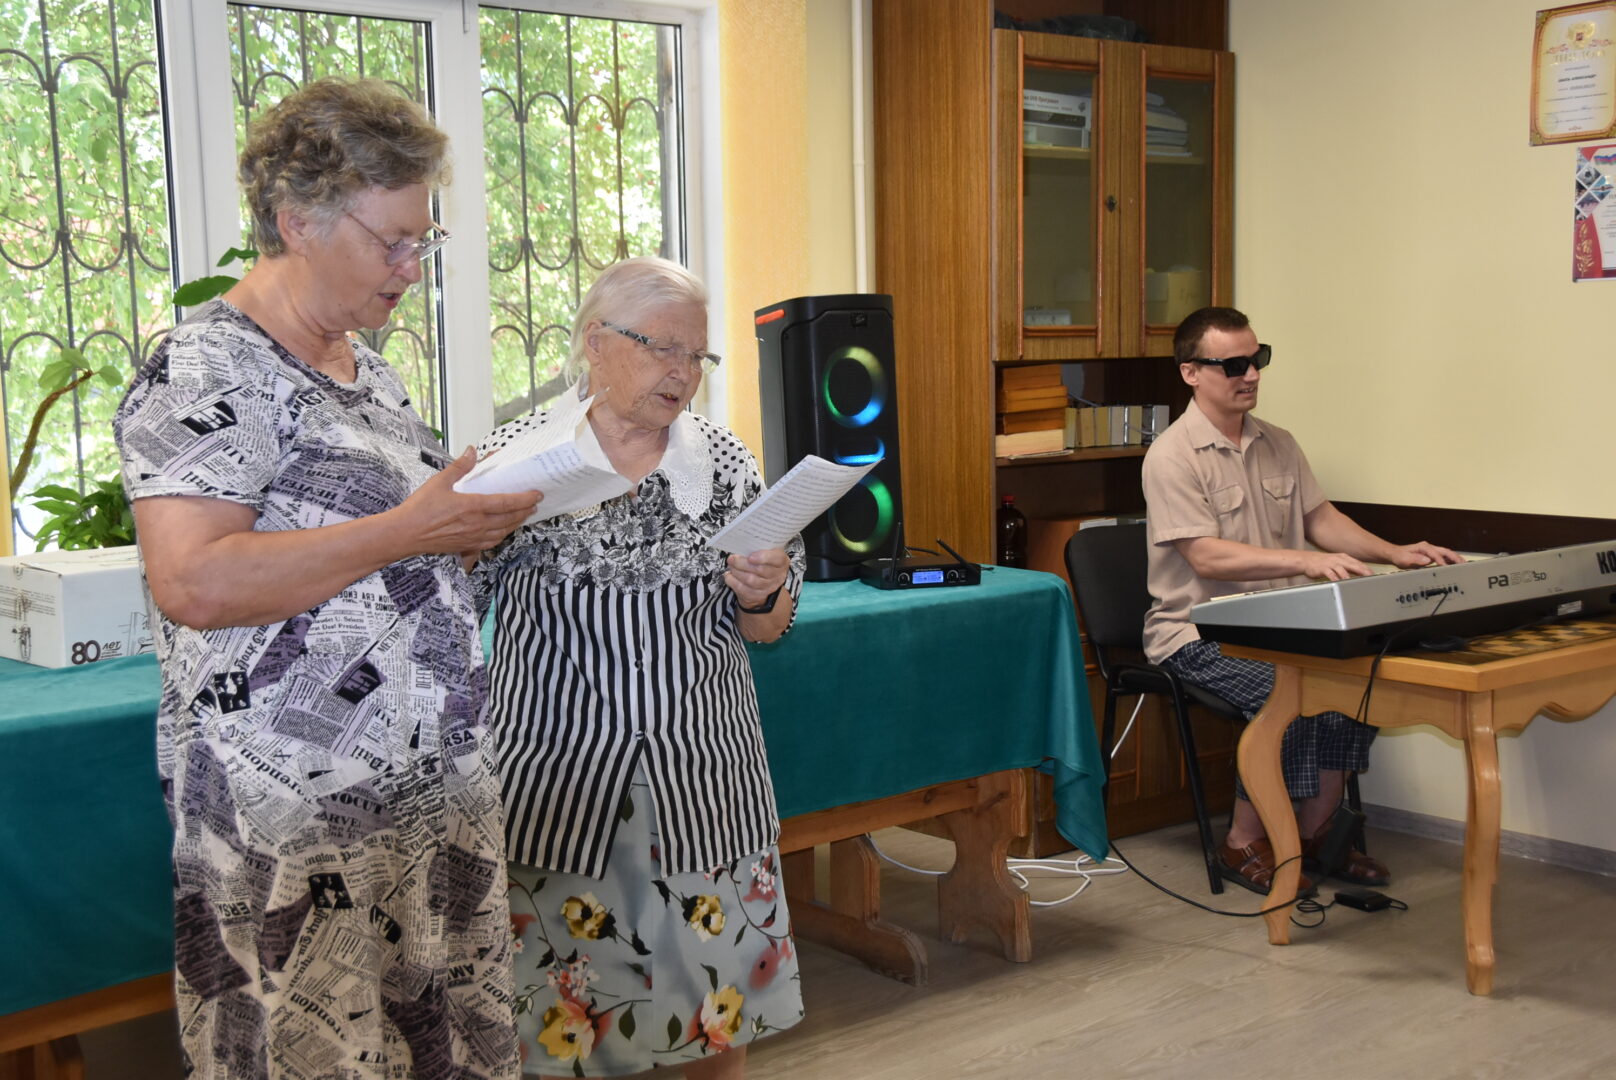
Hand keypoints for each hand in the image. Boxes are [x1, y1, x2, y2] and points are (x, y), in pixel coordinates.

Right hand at [395, 446, 540, 555]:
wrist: (404, 534)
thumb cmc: (419, 509)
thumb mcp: (439, 482)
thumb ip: (459, 467)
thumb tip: (472, 451)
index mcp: (472, 506)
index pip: (506, 503)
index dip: (524, 499)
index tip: (537, 494)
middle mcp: (476, 524)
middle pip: (509, 518)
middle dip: (525, 511)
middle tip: (535, 503)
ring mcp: (473, 538)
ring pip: (503, 532)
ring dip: (516, 523)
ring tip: (524, 515)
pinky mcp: (466, 547)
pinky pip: (492, 542)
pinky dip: (503, 535)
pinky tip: (504, 531)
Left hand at [725, 549, 789, 609]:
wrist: (764, 581)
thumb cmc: (763, 562)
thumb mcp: (765, 552)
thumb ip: (757, 548)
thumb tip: (740, 546)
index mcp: (782, 561)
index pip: (777, 559)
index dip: (764, 557)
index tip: (750, 556)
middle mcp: (778, 576)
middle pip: (760, 570)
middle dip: (742, 563)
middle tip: (732, 558)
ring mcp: (769, 588)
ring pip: (750, 580)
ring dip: (737, 572)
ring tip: (731, 565)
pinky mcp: (757, 596)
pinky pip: (743, 589)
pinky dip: (733, 581)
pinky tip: (729, 576)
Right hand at [1300, 550, 1372, 580]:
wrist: (1306, 560)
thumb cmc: (1323, 563)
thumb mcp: (1338, 562)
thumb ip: (1349, 567)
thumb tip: (1361, 573)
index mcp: (1344, 558)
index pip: (1358, 563)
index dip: (1367, 569)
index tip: (1374, 575)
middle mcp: (1338, 559)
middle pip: (1353, 565)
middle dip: (1362, 571)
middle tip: (1370, 577)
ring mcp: (1331, 563)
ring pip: (1342, 569)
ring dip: (1349, 576)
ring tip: (1356, 582)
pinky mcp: (1323, 568)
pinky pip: (1330, 574)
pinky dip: (1335, 578)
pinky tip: (1339, 582)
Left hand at [1387, 541, 1464, 568]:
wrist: (1396, 554)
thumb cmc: (1400, 556)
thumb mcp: (1404, 559)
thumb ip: (1415, 559)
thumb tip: (1427, 560)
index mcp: (1423, 547)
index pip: (1435, 553)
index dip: (1440, 560)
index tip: (1445, 566)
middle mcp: (1429, 547)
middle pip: (1445, 551)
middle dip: (1454, 557)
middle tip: (1463, 564)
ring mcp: (1431, 551)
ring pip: (1446, 553)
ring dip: (1455, 558)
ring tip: (1464, 564)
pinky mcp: (1432, 555)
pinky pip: (1444, 557)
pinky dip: (1451, 560)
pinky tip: (1456, 565)